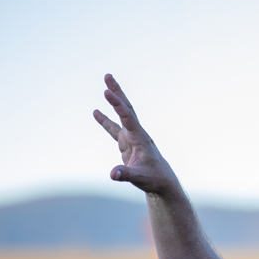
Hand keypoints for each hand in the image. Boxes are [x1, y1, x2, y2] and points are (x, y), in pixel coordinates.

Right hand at [93, 74, 175, 194]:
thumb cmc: (154, 179)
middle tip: (107, 76)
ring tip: (105, 86)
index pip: (127, 117)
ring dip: (114, 101)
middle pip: (126, 108)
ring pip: (121, 115)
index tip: (106, 92)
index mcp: (140, 138)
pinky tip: (96, 112)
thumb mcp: (139, 178)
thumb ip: (126, 174)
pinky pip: (114, 129)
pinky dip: (106, 121)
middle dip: (117, 93)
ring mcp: (132, 138)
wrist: (162, 182)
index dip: (117, 105)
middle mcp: (136, 134)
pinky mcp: (127, 144)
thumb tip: (112, 174)